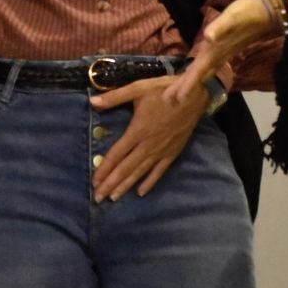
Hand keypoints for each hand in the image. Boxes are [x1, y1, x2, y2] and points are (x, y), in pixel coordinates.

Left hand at [90, 77, 209, 200]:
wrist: (194, 96)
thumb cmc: (164, 90)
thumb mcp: (138, 89)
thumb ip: (115, 97)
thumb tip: (92, 101)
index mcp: (137, 131)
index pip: (116, 154)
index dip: (104, 169)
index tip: (94, 182)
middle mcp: (147, 145)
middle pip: (126, 168)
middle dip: (111, 184)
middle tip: (98, 198)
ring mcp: (161, 151)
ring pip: (140, 172)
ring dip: (126, 186)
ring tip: (114, 198)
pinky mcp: (173, 153)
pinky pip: (159, 171)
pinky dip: (149, 182)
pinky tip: (141, 193)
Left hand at [162, 0, 270, 103]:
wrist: (263, 15)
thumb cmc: (245, 14)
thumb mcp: (232, 17)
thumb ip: (220, 27)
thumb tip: (208, 36)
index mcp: (215, 51)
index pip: (199, 71)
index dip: (189, 84)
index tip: (178, 99)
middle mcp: (217, 57)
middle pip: (198, 76)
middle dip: (184, 89)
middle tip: (168, 102)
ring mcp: (220, 56)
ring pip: (202, 74)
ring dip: (190, 84)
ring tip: (176, 95)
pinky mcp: (222, 52)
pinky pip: (206, 69)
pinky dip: (198, 76)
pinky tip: (194, 78)